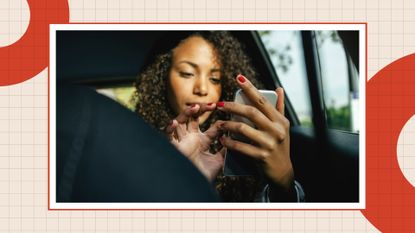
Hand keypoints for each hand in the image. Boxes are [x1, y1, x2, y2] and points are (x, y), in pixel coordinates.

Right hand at [166, 104, 225, 181]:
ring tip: (195, 107)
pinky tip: (175, 122)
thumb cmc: (202, 176)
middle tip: (212, 105)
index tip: (228, 122)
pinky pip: (168, 134)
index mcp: (202, 142)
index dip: (220, 123)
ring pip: (181, 120)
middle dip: (201, 109)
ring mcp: (182, 140)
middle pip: (194, 118)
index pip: (212, 128)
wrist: (191, 186)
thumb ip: (225, 151)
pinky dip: (170, 128)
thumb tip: (235, 141)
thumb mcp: (218, 162)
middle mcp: (191, 138)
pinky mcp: (172, 146)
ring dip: (187, 113)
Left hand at [217, 74, 293, 189]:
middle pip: (251, 113)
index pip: (262, 101)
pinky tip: (222, 139)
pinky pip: (240, 146)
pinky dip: (229, 142)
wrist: (282, 172)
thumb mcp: (282, 127)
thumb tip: (278, 88)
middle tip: (220, 105)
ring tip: (219, 124)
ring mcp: (269, 144)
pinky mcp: (261, 156)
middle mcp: (276, 130)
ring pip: (243, 129)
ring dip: (228, 125)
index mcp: (280, 120)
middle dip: (233, 107)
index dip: (250, 88)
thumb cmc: (279, 145)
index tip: (238, 78)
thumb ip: (279, 108)